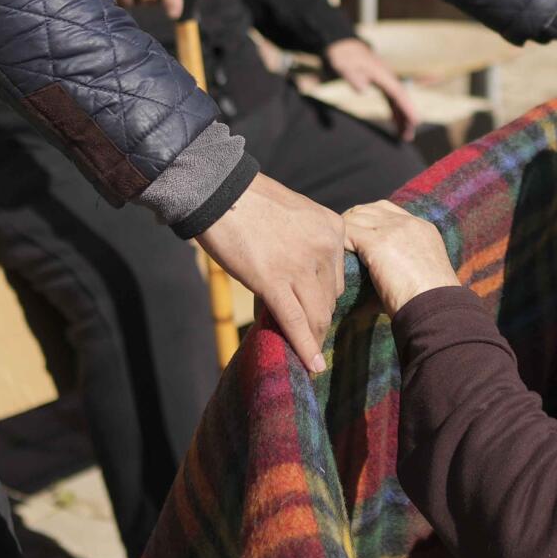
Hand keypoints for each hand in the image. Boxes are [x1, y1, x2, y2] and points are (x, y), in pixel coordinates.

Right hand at [196, 174, 345, 373]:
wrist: (219, 191)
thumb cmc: (250, 202)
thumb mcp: (297, 215)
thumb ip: (308, 243)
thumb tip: (304, 278)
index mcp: (334, 227)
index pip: (337, 277)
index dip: (325, 299)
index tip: (317, 314)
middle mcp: (325, 247)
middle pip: (330, 298)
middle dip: (320, 320)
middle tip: (311, 339)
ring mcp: (300, 265)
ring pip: (317, 314)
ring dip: (313, 337)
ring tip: (309, 356)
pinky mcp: (273, 281)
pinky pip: (295, 322)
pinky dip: (304, 347)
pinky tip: (311, 366)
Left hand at [326, 36, 420, 141]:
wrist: (342, 45)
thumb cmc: (342, 55)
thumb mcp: (343, 64)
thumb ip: (352, 76)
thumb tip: (363, 89)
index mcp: (381, 73)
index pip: (398, 92)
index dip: (407, 107)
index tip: (415, 121)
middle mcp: (387, 77)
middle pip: (402, 98)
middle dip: (408, 116)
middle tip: (409, 137)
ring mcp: (385, 80)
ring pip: (398, 101)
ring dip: (403, 117)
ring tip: (406, 136)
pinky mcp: (380, 84)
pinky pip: (392, 100)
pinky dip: (396, 112)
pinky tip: (398, 124)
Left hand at [343, 201, 460, 313]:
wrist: (437, 309)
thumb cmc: (430, 304)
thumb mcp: (421, 274)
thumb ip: (401, 266)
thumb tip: (375, 283)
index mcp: (422, 228)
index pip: (386, 209)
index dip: (366, 219)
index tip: (355, 235)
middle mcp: (408, 223)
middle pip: (367, 209)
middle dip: (350, 222)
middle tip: (338, 243)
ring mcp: (393, 230)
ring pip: (355, 218)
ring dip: (343, 234)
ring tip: (333, 252)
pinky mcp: (377, 243)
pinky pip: (347, 233)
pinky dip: (339, 244)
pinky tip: (336, 259)